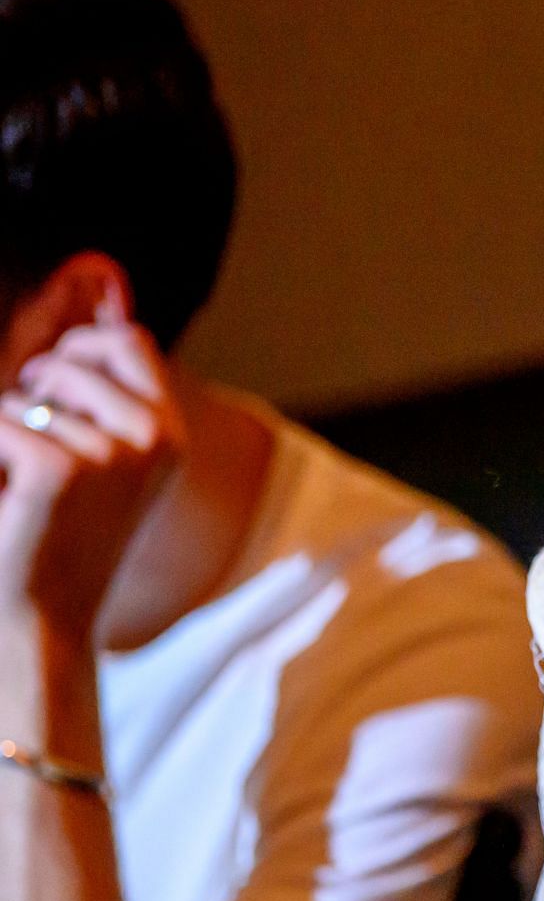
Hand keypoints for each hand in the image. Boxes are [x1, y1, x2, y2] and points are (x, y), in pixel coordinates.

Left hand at [0, 310, 183, 643]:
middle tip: (27, 444)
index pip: (131, 342)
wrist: (41, 621)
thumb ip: (105, 387)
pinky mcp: (58, 471)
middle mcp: (152, 437)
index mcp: (170, 432)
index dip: (81, 349)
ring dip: (5, 431)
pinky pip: (1, 425)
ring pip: (26, 396)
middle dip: (33, 390)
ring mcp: (110, 455)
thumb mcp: (105, 456)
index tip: (51, 389)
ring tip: (17, 485)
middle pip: (72, 361)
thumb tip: (99, 279)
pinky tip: (6, 500)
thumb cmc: (61, 537)